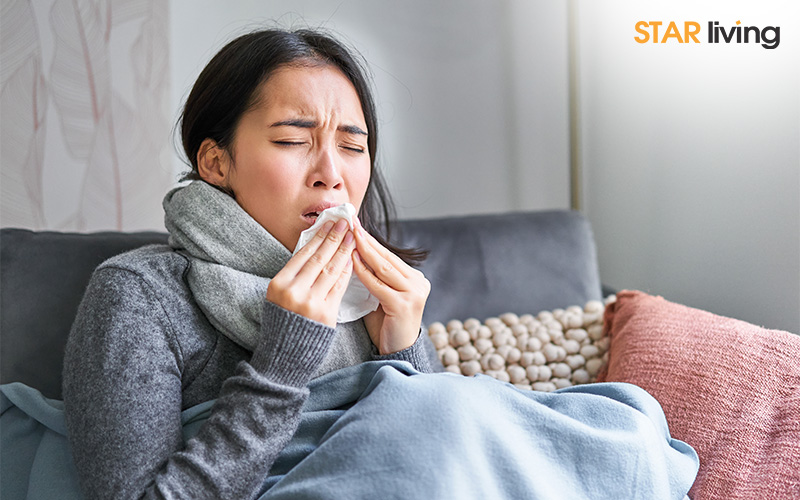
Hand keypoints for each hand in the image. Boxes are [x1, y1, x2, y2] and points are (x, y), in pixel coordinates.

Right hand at [266, 219, 354, 326]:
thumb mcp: (279, 295)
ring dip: (343, 251)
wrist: (285, 354)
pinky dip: (346, 272)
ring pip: (331, 270)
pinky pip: (339, 287)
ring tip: (352, 236)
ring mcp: (310, 303)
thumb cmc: (284, 321)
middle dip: (334, 238)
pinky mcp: (325, 314)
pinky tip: (352, 259)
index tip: (330, 222)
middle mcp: (294, 292)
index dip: (318, 236)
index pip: (303, 254)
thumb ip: (294, 274)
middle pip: (319, 259)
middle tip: (345, 222)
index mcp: (278, 284)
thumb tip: (316, 246)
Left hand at [351, 218, 429, 353]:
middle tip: (351, 223)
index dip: (371, 240)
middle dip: (366, 239)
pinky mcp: (403, 305)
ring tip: (349, 236)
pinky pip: (378, 284)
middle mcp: (418, 283)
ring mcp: (413, 294)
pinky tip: (351, 260)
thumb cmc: (385, 324)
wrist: (396, 352)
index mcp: (414, 278)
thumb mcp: (381, 295)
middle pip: (387, 257)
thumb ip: (375, 276)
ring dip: (364, 250)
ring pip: (383, 267)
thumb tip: (353, 250)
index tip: (355, 225)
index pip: (388, 255)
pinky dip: (363, 272)